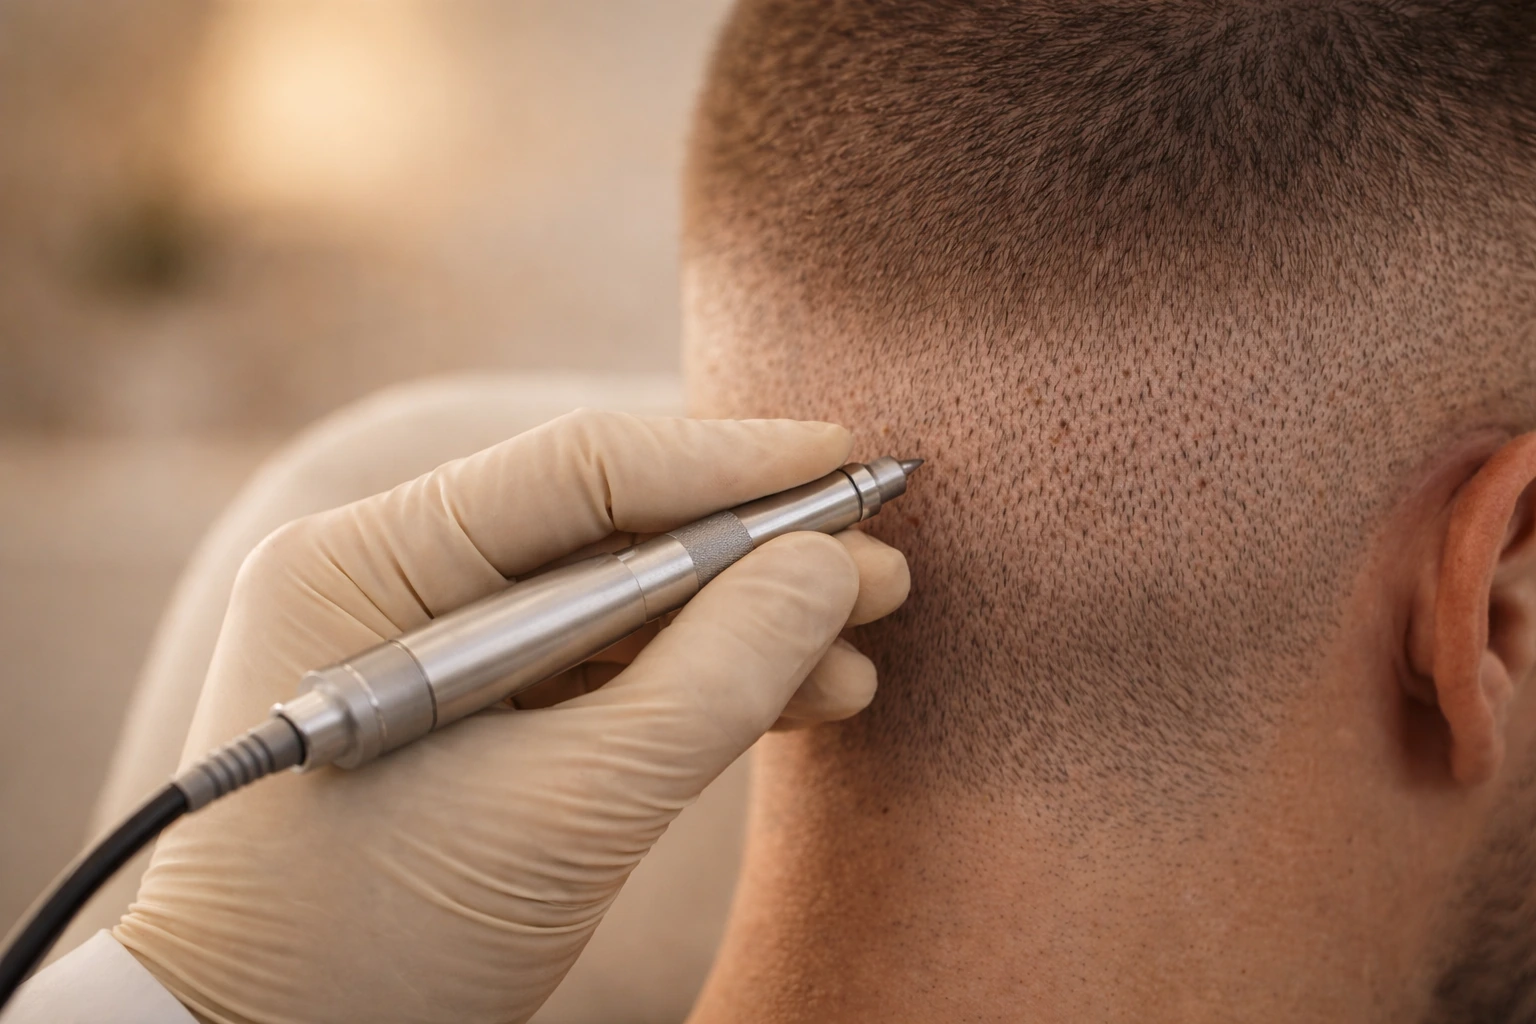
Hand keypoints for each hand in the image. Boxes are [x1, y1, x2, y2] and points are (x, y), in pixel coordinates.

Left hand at [113, 410, 908, 1023]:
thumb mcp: (565, 812)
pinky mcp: (475, 711)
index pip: (574, 472)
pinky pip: (604, 668)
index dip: (725, 462)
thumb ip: (710, 681)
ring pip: (621, 602)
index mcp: (364, 566)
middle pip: (608, 531)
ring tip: (863, 633)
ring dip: (745, 623)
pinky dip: (699, 681)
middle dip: (754, 551)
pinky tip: (802, 687)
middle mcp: (391, 580)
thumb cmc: (379, 946)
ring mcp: (432, 646)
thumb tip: (829, 568)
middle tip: (880, 561)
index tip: (841, 456)